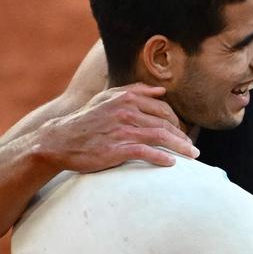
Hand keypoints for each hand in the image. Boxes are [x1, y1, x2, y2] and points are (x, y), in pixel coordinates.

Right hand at [33, 84, 196, 171]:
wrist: (60, 140)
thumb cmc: (86, 120)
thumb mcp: (107, 98)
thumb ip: (134, 91)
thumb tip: (161, 90)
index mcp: (126, 97)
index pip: (163, 108)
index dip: (177, 121)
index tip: (184, 132)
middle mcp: (126, 111)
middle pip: (165, 123)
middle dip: (182, 136)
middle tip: (192, 147)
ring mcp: (122, 130)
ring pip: (160, 136)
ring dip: (180, 147)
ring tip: (192, 155)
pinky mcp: (116, 148)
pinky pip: (145, 152)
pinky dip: (161, 158)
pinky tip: (171, 163)